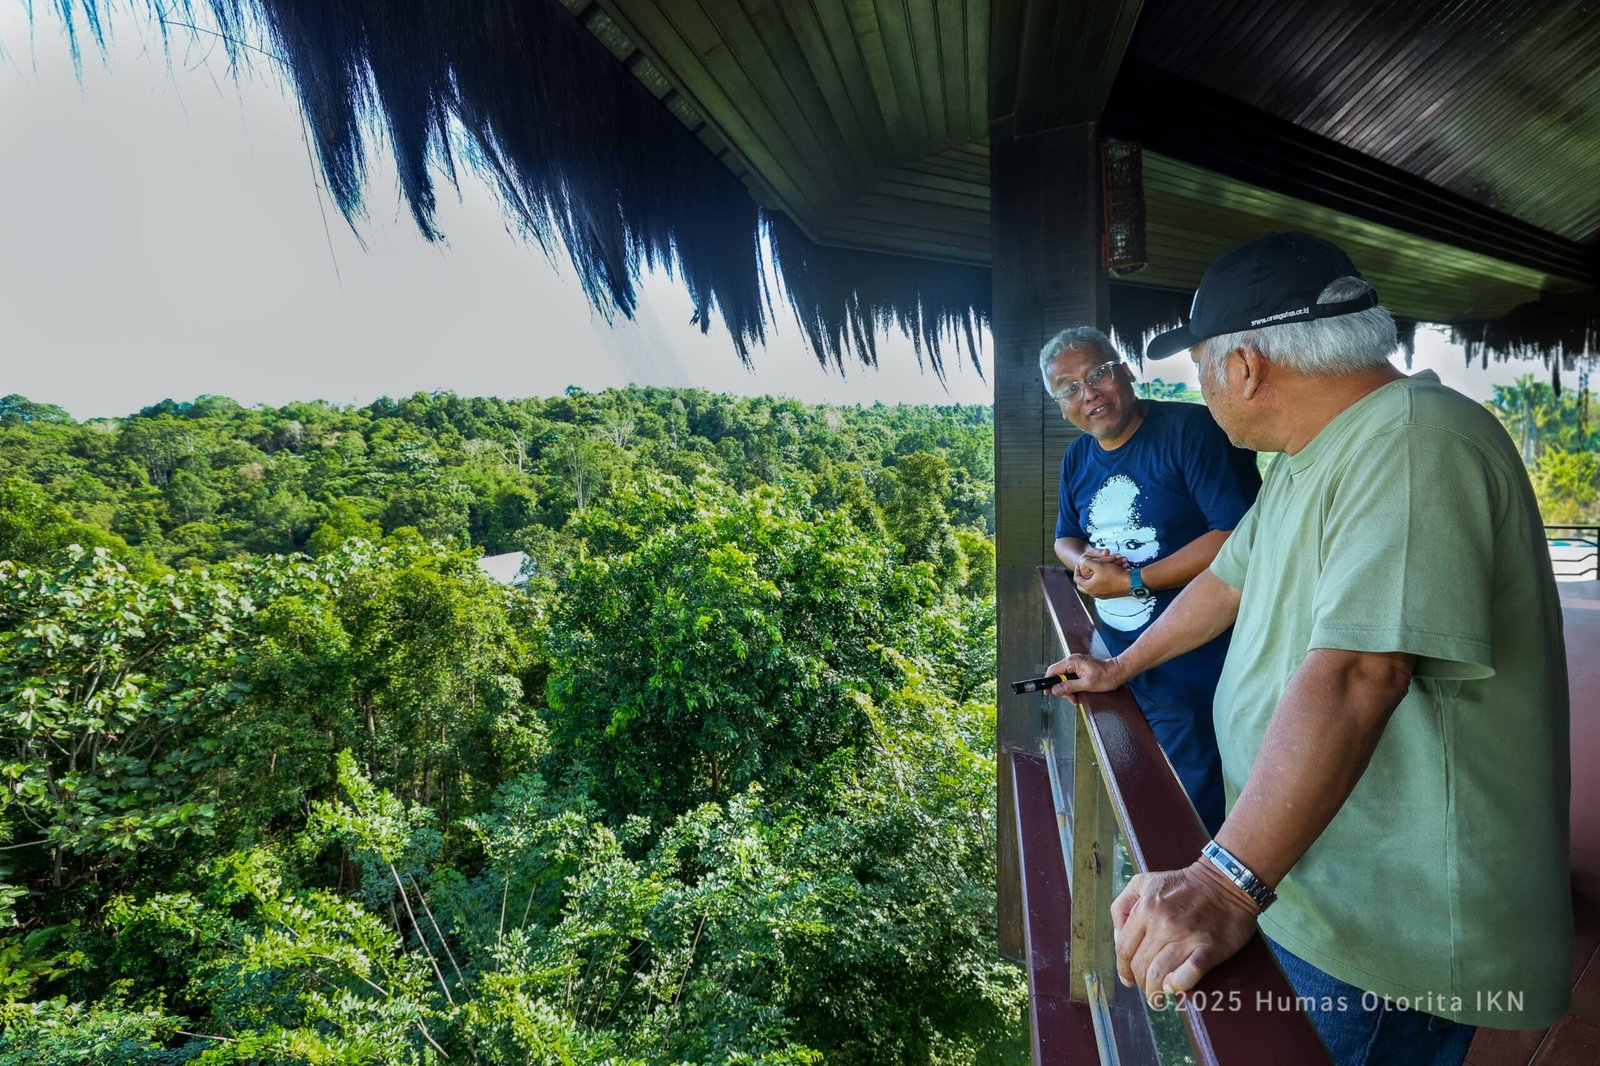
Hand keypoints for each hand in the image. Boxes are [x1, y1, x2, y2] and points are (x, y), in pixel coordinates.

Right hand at [1045, 654, 1126, 696]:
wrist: (1119, 672)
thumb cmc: (1106, 676)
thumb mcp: (1086, 684)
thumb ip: (1069, 687)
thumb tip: (1055, 689)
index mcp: (1072, 662)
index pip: (1052, 671)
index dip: (1048, 682)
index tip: (1047, 692)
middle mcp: (1073, 661)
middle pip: (1059, 676)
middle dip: (1063, 689)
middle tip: (1072, 698)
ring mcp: (1077, 664)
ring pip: (1065, 679)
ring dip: (1070, 690)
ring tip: (1078, 697)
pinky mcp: (1081, 668)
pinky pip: (1072, 678)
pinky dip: (1075, 686)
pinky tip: (1081, 692)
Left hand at [1074, 557, 1133, 598]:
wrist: (1129, 583)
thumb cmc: (1114, 574)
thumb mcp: (1099, 565)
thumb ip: (1088, 562)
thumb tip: (1081, 561)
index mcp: (1089, 586)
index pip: (1077, 579)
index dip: (1076, 570)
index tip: (1079, 564)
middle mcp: (1093, 593)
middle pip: (1081, 587)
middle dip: (1080, 578)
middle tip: (1082, 570)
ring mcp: (1100, 596)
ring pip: (1089, 589)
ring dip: (1088, 581)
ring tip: (1091, 573)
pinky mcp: (1107, 596)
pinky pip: (1097, 590)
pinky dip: (1096, 584)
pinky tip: (1100, 577)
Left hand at [1110, 861, 1259, 1006]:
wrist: (1225, 882)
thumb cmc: (1182, 884)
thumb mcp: (1143, 882)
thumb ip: (1123, 905)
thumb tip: (1117, 935)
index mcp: (1145, 909)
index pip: (1124, 949)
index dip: (1122, 969)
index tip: (1127, 979)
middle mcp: (1163, 924)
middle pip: (1140, 966)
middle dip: (1139, 982)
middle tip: (1146, 987)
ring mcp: (1186, 937)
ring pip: (1159, 974)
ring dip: (1155, 991)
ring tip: (1158, 996)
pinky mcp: (1209, 948)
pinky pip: (1190, 973)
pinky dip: (1178, 984)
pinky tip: (1173, 989)